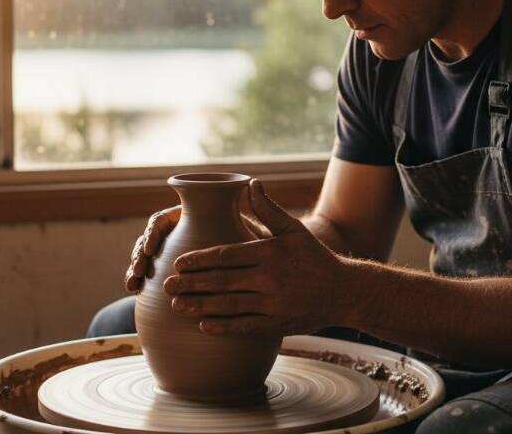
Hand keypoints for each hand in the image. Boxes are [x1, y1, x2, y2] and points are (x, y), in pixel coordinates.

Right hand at [125, 204, 271, 292]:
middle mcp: (183, 233)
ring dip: (137, 268)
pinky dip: (143, 284)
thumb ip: (260, 210)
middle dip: (140, 253)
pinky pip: (154, 276)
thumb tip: (253, 182)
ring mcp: (178, 253)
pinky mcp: (180, 274)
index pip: (165, 219)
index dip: (153, 232)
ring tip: (132, 285)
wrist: (269, 280)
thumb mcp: (268, 233)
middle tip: (138, 271)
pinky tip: (136, 294)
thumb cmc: (269, 252)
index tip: (150, 248)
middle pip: (152, 238)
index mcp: (196, 217)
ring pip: (149, 257)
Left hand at [163, 178, 346, 336]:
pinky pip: (245, 327)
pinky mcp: (277, 325)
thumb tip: (249, 184)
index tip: (179, 262)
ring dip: (200, 306)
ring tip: (176, 305)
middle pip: (222, 281)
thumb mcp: (294, 230)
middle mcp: (269, 279)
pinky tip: (203, 326)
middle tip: (166, 284)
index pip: (226, 255)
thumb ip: (268, 209)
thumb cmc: (315, 257)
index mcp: (270, 253)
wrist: (344, 292)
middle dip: (192, 283)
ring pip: (229, 306)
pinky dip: (223, 327)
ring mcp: (273, 304)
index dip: (200, 259)